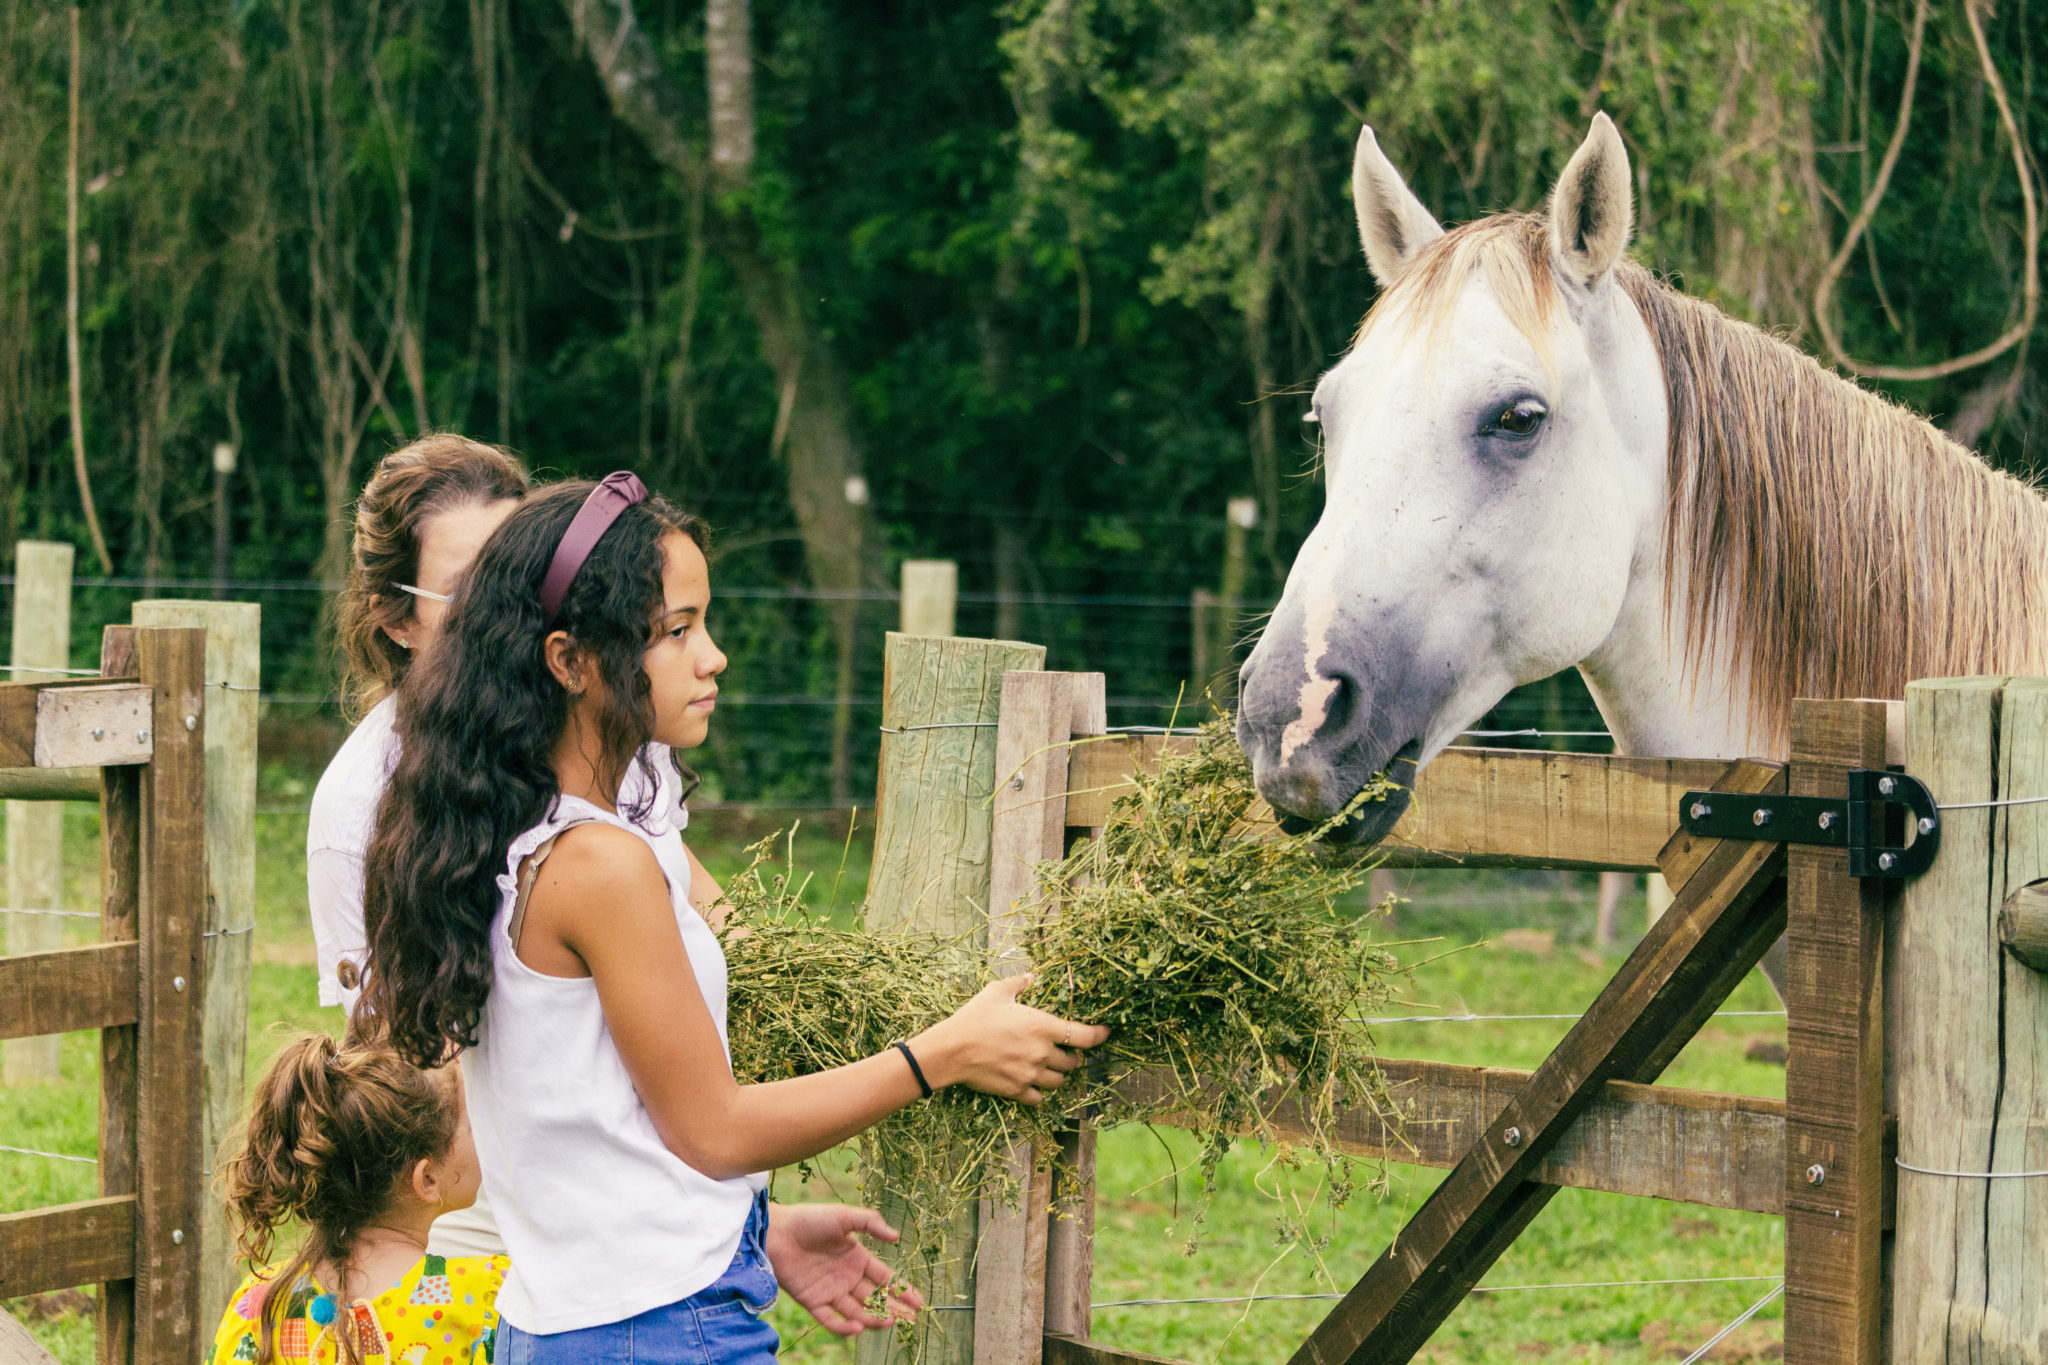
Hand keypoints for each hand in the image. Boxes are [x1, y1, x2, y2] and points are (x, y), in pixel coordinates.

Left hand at [764, 1202, 925, 1335]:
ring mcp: (830, 1291)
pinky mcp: (812, 1301)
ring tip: (886, 1322)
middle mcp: (847, 1278)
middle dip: (892, 1308)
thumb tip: (896, 1236)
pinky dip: (842, 1326)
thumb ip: (870, 1223)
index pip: (885, 1279)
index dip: (902, 1290)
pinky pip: (829, 1318)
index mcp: (858, 1258)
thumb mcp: (844, 1216)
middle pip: (874, 1298)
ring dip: (871, 1318)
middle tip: (909, 1319)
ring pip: (856, 1311)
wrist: (777, 1231)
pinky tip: (856, 1326)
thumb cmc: (810, 1219)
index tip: (918, 1302)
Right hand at [912, 974, 1109, 1102]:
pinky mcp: (1017, 1091)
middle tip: (1063, 1050)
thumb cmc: (974, 1018)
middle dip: (1072, 1056)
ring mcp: (1031, 1075)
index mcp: (1043, 1027)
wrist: (951, 1050)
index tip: (1104, 1034)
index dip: (1099, 1036)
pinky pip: (1040, 1097)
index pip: (1085, 1036)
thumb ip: (1019, 983)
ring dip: (1058, 1074)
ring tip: (1048, 1066)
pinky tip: (1032, 1082)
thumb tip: (1032, 976)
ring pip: (1059, 1081)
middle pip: (1073, 1062)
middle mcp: (1043, 1053)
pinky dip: (1039, 1091)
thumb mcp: (997, 992)